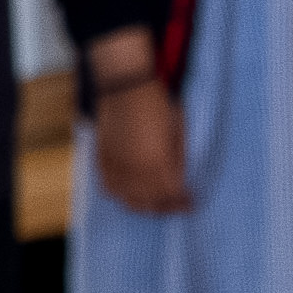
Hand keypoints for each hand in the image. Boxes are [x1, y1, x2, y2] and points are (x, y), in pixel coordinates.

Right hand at [94, 79, 190, 213]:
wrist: (125, 85)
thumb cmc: (157, 103)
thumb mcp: (178, 130)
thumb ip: (178, 159)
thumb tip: (178, 178)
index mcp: (158, 162)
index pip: (171, 195)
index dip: (182, 203)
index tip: (190, 203)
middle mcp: (135, 170)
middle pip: (149, 203)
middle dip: (164, 207)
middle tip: (175, 204)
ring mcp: (116, 165)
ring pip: (127, 200)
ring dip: (142, 204)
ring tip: (153, 200)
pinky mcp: (102, 158)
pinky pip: (108, 187)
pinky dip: (119, 194)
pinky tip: (129, 191)